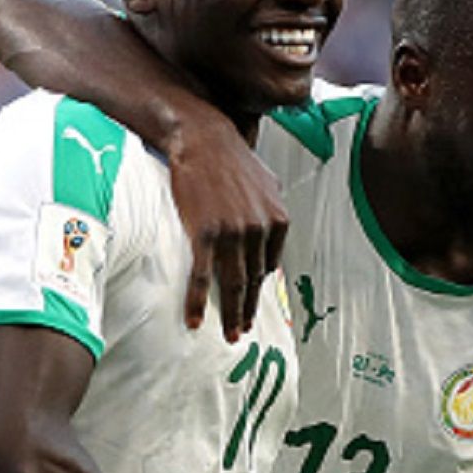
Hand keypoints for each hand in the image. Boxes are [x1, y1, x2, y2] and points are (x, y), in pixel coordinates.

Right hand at [166, 110, 287, 342]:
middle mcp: (259, 230)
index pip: (269, 265)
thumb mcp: (265, 178)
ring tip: (229, 335)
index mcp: (277, 220)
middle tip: (241, 333)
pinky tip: (195, 320)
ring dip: (230, 314)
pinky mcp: (205, 234)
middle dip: (247, 310)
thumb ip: (273, 203)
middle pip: (253, 281)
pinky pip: (203, 277)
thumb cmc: (230, 156)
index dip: (259, 288)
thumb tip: (276, 221)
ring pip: (232, 284)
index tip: (250, 303)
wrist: (201, 137)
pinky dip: (198, 302)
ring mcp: (233, 234)